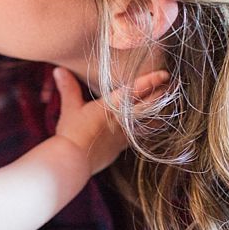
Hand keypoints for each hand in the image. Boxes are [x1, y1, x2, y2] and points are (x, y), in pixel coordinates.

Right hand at [52, 67, 168, 173]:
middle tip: (169, 87)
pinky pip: (137, 136)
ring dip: (157, 113)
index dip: (150, 81)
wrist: (73, 159)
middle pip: (147, 105)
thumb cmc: (72, 132)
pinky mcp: (120, 147)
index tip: (164, 74)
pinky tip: (147, 130)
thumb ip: (68, 87)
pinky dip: (144, 131)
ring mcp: (124, 134)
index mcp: (111, 105)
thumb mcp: (70, 108)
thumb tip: (59, 70)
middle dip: (159, 94)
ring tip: (165, 107)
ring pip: (147, 121)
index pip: (135, 90)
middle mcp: (122, 119)